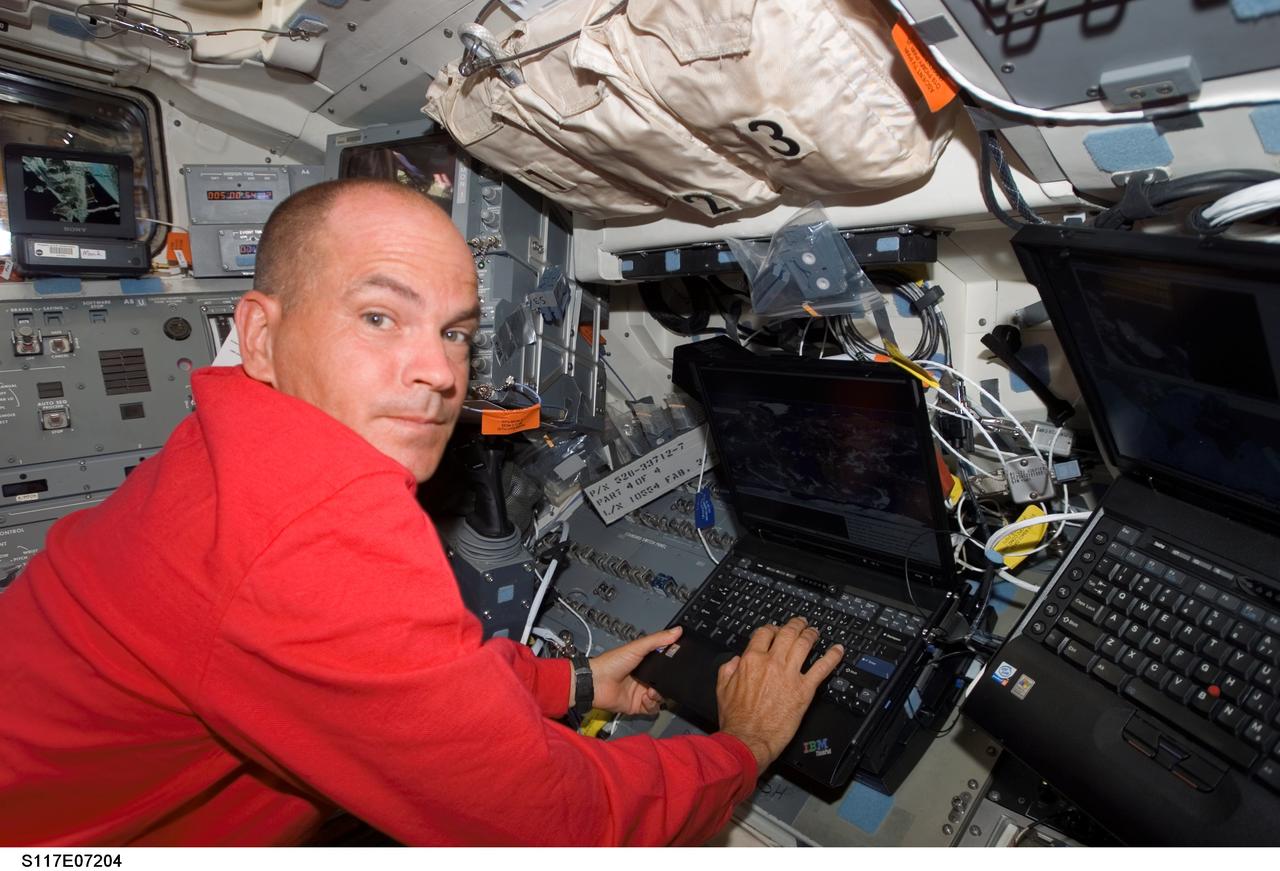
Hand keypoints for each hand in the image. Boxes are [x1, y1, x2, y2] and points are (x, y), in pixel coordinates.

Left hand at [587, 626, 682, 714]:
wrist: (596, 683)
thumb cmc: (611, 663)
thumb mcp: (637, 647)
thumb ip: (657, 639)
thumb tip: (676, 631)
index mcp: (644, 663)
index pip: (664, 666)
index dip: (671, 667)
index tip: (677, 666)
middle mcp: (643, 678)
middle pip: (664, 684)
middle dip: (667, 684)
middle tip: (665, 681)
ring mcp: (640, 692)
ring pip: (660, 698)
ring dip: (659, 695)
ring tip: (651, 691)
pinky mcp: (637, 706)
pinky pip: (652, 709)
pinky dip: (652, 705)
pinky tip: (646, 698)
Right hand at [715, 617, 843, 773]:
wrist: (749, 739)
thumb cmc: (736, 719)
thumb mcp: (722, 689)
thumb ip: (728, 670)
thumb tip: (735, 660)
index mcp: (751, 660)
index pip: (764, 633)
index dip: (772, 628)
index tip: (776, 629)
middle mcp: (772, 663)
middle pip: (787, 633)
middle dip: (796, 625)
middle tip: (801, 623)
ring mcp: (789, 675)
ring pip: (804, 644)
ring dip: (811, 634)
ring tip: (815, 632)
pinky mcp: (804, 690)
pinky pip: (822, 668)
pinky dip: (832, 657)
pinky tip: (838, 650)